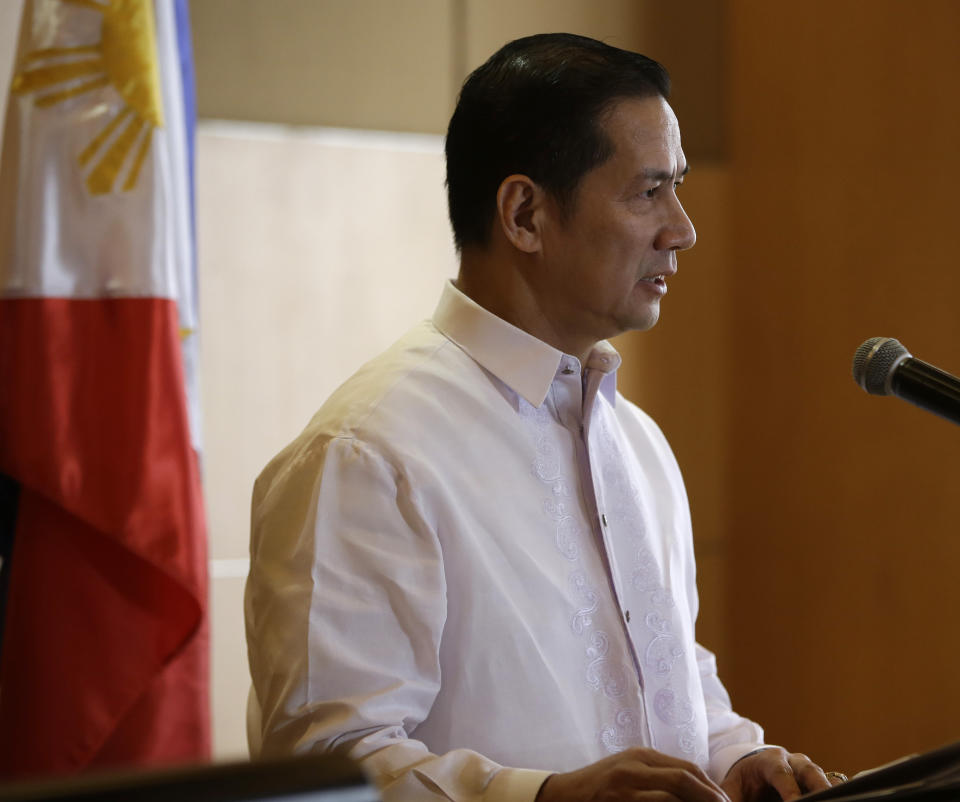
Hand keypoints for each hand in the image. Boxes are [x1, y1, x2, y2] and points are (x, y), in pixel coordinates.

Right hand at [536, 747, 729, 801]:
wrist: (561, 796)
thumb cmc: (598, 786)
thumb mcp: (627, 769)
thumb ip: (657, 773)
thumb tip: (697, 787)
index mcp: (641, 756)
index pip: (688, 768)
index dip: (711, 788)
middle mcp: (634, 768)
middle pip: (684, 779)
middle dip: (710, 799)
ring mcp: (625, 789)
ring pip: (672, 798)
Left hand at [721, 747, 831, 801]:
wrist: (755, 774)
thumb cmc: (743, 783)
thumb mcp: (732, 789)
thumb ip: (729, 798)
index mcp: (768, 760)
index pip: (780, 772)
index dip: (789, 789)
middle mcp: (793, 761)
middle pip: (809, 770)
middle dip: (818, 787)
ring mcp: (809, 770)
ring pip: (824, 777)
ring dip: (830, 792)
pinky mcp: (819, 781)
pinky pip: (833, 784)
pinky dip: (837, 794)